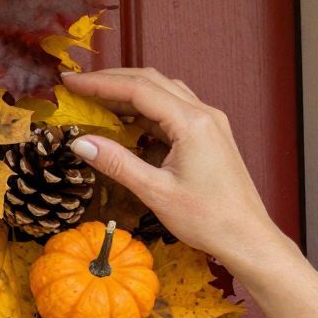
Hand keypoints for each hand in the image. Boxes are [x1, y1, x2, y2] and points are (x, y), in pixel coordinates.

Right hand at [58, 67, 290, 272]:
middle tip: (79, 87)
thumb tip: (81, 142)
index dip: (100, 83)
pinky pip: (175, 109)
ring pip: (164, 92)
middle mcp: (204, 114)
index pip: (138, 89)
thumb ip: (117, 163)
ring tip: (98, 100)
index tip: (71, 83)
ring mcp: (210, 123)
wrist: (247, 237)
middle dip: (112, 80)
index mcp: (191, 123)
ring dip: (130, 91)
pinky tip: (128, 121)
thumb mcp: (156, 192)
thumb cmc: (209, 219)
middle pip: (151, 81)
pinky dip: (147, 108)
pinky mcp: (211, 135)